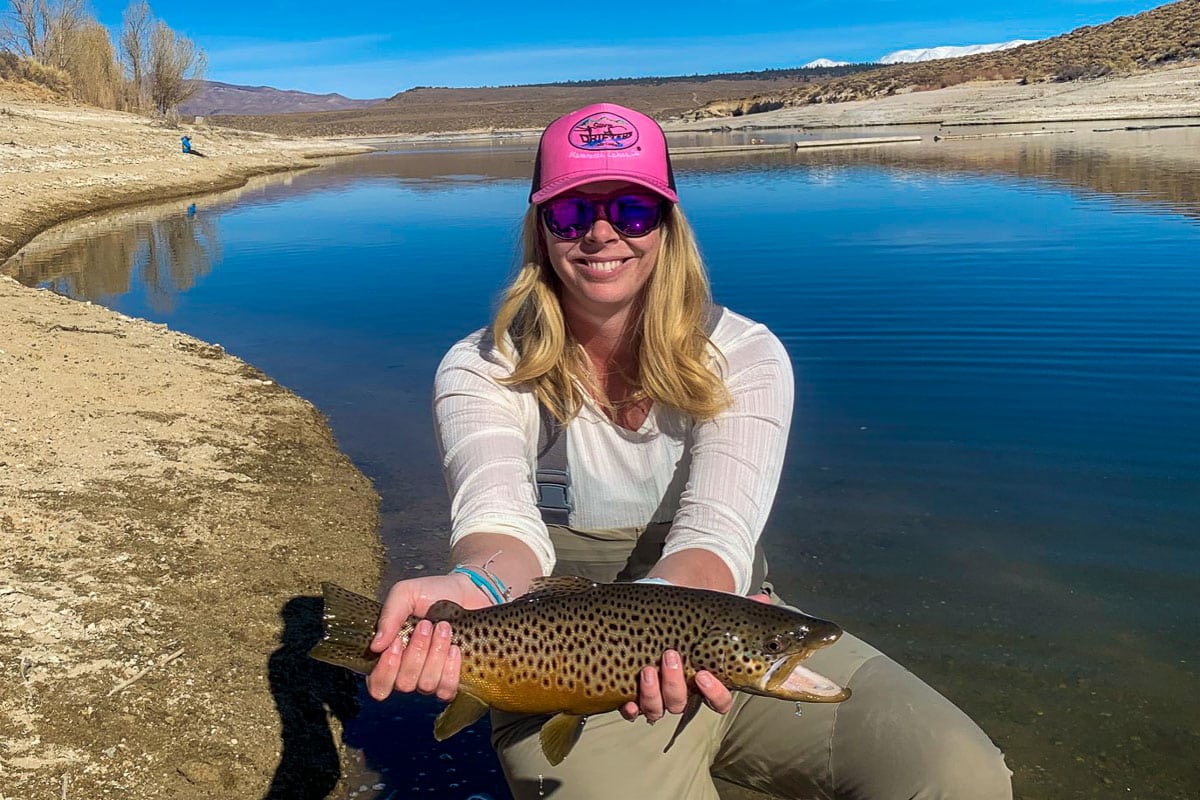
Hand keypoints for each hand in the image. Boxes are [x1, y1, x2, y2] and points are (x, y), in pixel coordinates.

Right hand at [365, 573, 490, 702]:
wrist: (468, 592)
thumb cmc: (432, 594)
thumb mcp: (405, 594)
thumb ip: (389, 616)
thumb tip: (376, 646)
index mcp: (391, 656)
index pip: (378, 684)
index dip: (386, 670)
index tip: (399, 642)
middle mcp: (408, 672)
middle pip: (404, 683)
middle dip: (416, 652)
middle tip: (426, 625)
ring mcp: (430, 678)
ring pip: (426, 684)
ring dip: (435, 654)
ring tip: (444, 627)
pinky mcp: (452, 679)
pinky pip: (446, 689)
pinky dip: (450, 669)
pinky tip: (454, 648)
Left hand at [617, 593, 769, 722]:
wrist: (659, 615)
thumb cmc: (692, 621)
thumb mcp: (716, 615)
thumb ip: (742, 610)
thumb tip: (764, 599)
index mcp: (705, 681)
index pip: (718, 702)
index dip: (713, 694)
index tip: (704, 675)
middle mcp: (682, 693)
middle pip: (680, 704)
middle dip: (674, 683)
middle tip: (670, 656)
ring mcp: (657, 695)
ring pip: (656, 709)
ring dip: (652, 693)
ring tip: (648, 669)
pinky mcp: (635, 693)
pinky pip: (632, 711)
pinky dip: (630, 708)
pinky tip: (628, 700)